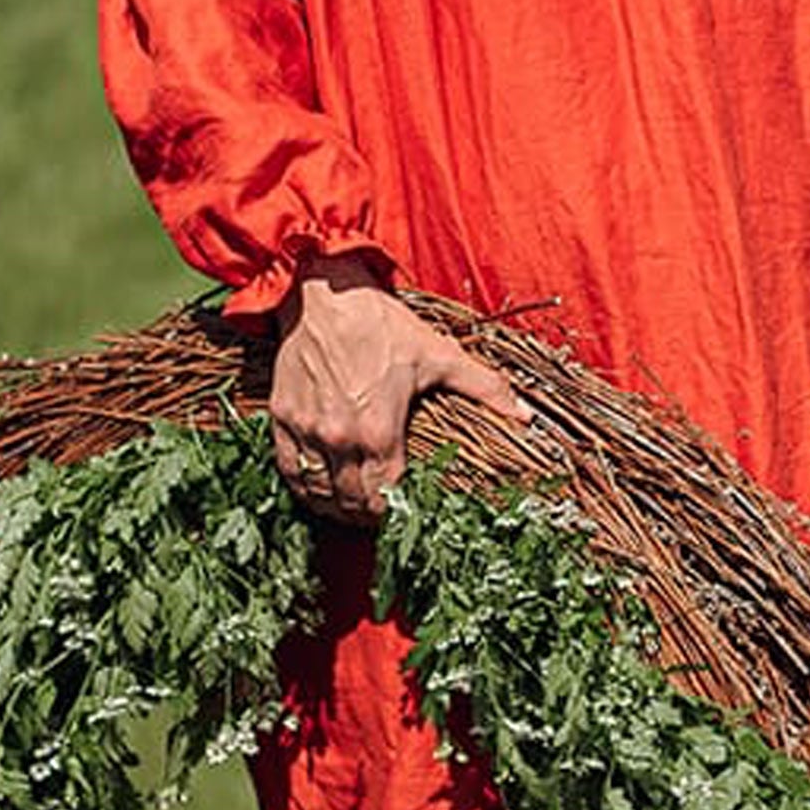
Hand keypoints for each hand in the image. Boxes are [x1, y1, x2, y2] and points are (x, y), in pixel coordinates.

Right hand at [269, 251, 523, 520]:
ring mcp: (308, 432)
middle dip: (368, 516)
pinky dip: (304, 488)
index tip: (405, 514)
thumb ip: (485, 387)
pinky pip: (289, 470)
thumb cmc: (382, 323)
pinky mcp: (284, 419)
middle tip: (381, 516)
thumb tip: (525, 416)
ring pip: (318, 493)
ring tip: (351, 510)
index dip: (396, 514)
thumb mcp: (440, 353)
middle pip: (352, 503)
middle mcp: (340, 440)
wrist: (324, 293)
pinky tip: (318, 491)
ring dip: (335, 509)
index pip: (386, 498)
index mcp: (379, 432)